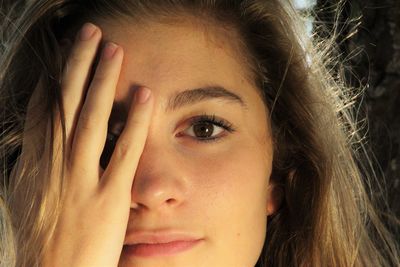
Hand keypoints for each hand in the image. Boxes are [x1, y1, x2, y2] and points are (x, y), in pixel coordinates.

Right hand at [38, 22, 153, 266]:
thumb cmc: (46, 241)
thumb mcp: (32, 199)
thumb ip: (39, 167)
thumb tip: (42, 143)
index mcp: (36, 166)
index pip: (43, 109)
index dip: (55, 76)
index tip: (67, 51)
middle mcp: (54, 167)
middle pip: (65, 104)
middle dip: (78, 64)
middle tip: (91, 32)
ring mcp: (81, 181)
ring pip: (90, 120)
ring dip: (103, 81)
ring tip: (115, 49)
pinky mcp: (108, 198)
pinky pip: (123, 154)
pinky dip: (134, 123)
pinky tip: (145, 97)